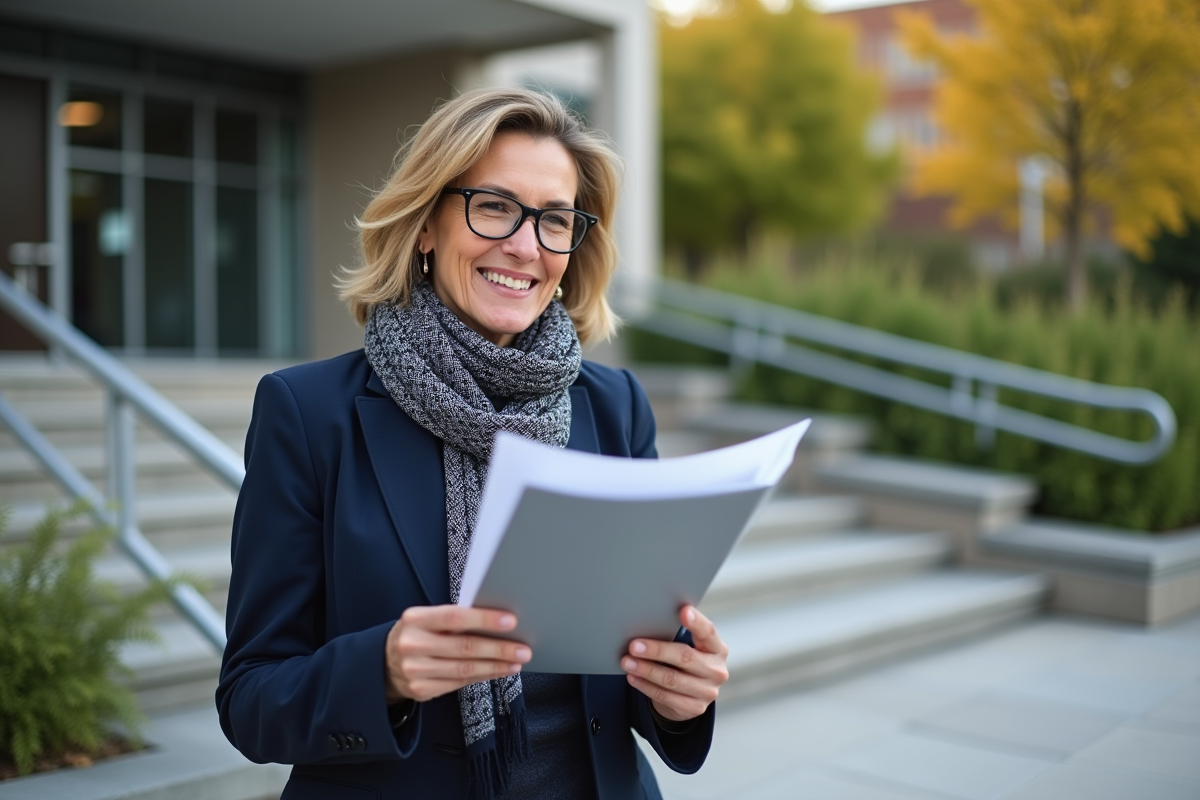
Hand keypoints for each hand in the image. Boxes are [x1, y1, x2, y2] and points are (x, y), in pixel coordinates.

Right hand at [385, 605, 530, 703]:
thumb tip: (495, 623)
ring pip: (464, 670)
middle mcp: (413, 645)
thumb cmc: (417, 634)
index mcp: (415, 619)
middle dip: (498, 649)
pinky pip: (459, 684)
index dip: (484, 619)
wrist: (384, 662)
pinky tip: (497, 672)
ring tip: (515, 662)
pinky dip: (482, 677)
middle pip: (464, 648)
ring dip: (495, 666)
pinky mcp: (421, 690)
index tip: (510, 622)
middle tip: (523, 649)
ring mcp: (415, 671)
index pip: (454, 617)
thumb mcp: (426, 619)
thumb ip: (453, 620)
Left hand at [622, 605, 728, 721]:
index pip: (708, 632)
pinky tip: (633, 678)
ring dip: (646, 670)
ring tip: (627, 662)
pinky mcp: (695, 708)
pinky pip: (665, 696)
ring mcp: (708, 691)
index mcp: (717, 649)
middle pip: (685, 657)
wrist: (691, 694)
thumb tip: (649, 621)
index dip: (696, 622)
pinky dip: (646, 686)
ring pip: (672, 679)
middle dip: (657, 650)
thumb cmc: (686, 661)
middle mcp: (716, 670)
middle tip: (634, 646)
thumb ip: (678, 635)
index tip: (683, 611)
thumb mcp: (689, 646)